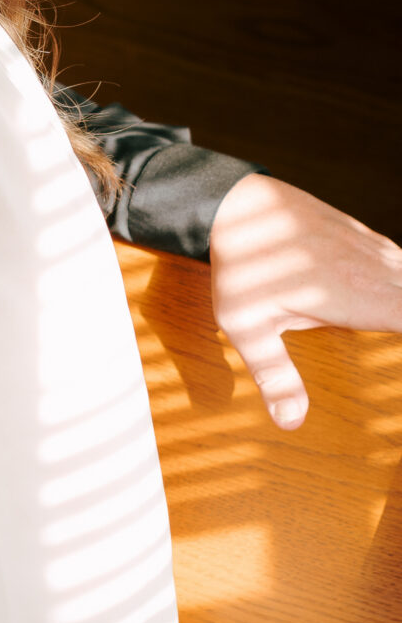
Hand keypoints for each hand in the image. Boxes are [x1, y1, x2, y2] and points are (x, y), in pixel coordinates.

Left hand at [209, 174, 401, 429]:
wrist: (237, 201)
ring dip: (401, 299)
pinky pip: (398, 259)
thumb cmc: (241, 266)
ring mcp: (372, 248)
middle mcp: (375, 270)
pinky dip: (399, 277)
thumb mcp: (249, 328)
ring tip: (388, 321)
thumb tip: (291, 422)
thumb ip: (275, 374)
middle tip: (387, 338)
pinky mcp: (364, 236)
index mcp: (358, 297)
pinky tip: (390, 288)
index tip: (397, 353)